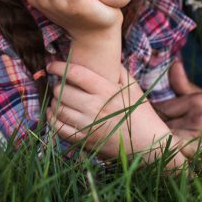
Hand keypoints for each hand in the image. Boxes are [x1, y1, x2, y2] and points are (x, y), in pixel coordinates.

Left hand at [45, 60, 183, 167]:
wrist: (149, 145)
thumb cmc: (141, 114)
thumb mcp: (133, 88)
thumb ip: (118, 71)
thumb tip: (105, 56)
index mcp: (106, 90)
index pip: (75, 73)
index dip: (59, 67)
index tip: (52, 65)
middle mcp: (95, 107)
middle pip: (62, 91)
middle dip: (58, 85)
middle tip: (60, 84)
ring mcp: (88, 125)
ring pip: (58, 109)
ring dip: (54, 102)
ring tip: (57, 98)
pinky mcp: (84, 140)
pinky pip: (59, 128)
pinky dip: (52, 119)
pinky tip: (54, 113)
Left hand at [154, 60, 201, 165]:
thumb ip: (186, 86)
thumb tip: (173, 64)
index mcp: (196, 101)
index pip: (158, 109)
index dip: (151, 118)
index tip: (148, 124)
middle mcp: (196, 116)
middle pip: (160, 126)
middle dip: (154, 133)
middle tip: (151, 140)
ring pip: (167, 143)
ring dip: (163, 148)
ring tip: (161, 153)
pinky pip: (181, 160)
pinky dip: (176, 163)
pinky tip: (177, 166)